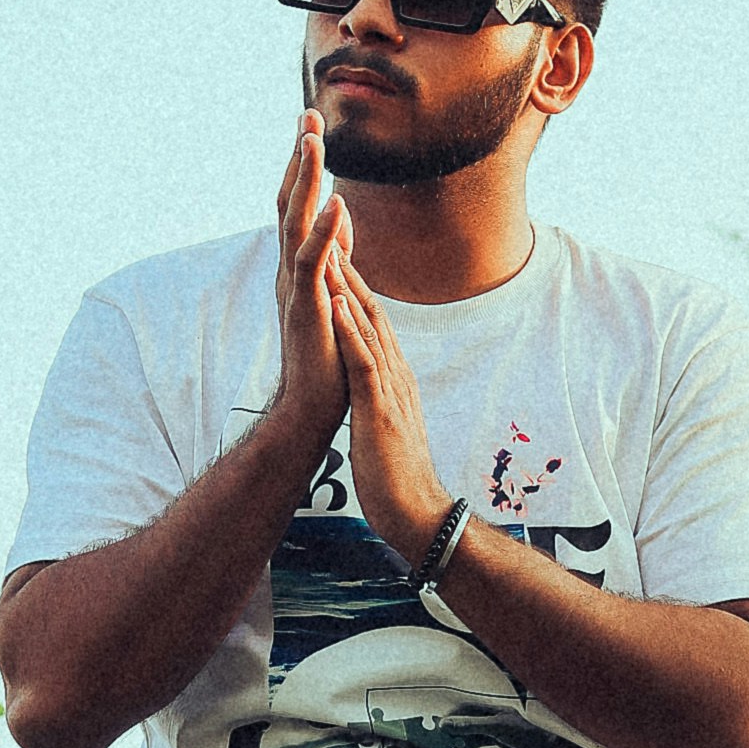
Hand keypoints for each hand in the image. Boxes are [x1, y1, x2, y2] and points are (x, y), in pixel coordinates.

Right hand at [272, 111, 349, 440]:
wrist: (314, 407)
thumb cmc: (326, 357)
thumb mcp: (334, 292)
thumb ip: (335, 252)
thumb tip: (343, 213)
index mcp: (298, 267)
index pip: (297, 206)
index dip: (301, 167)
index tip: (309, 126)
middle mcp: (290, 271)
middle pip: (289, 202)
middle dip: (298, 158)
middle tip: (306, 114)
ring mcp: (295, 287)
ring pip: (294, 221)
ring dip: (304, 179)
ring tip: (312, 140)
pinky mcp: (306, 306)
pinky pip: (313, 261)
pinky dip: (325, 231)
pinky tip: (337, 201)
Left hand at [329, 254, 455, 567]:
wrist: (418, 515)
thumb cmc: (397, 478)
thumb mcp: (386, 427)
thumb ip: (382, 401)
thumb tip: (374, 390)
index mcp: (394, 379)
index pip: (373, 324)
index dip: (355, 287)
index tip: (336, 255)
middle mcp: (396, 375)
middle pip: (372, 313)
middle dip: (351, 272)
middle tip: (331, 232)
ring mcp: (390, 391)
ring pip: (368, 328)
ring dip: (348, 288)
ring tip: (330, 250)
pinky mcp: (380, 410)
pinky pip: (364, 362)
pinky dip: (349, 330)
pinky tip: (336, 302)